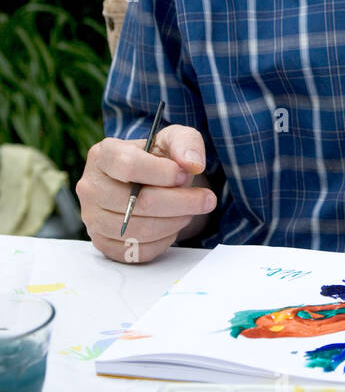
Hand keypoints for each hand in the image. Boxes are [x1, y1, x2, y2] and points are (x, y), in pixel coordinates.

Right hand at [76, 125, 216, 263]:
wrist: (149, 184)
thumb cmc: (160, 160)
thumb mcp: (174, 139)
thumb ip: (186, 143)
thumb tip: (193, 164)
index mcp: (103, 155)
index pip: (128, 166)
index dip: (163, 173)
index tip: (184, 175)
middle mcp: (90, 187)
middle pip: (137, 203)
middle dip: (180, 202)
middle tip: (206, 199)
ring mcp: (93, 218)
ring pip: (140, 230)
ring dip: (175, 222)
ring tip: (190, 211)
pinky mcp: (103, 244)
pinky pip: (137, 251)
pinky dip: (163, 241)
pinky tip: (173, 225)